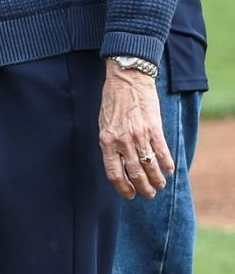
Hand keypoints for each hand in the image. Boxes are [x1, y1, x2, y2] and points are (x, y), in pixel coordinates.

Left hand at [98, 59, 173, 199]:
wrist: (126, 79)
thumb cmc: (112, 101)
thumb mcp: (103, 123)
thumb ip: (110, 143)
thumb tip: (118, 163)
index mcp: (106, 140)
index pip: (113, 172)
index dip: (122, 187)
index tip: (129, 195)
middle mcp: (122, 140)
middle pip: (134, 173)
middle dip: (143, 188)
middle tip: (149, 194)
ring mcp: (139, 135)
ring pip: (150, 166)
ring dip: (157, 179)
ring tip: (160, 185)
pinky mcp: (154, 128)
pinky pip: (162, 152)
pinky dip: (167, 164)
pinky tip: (169, 170)